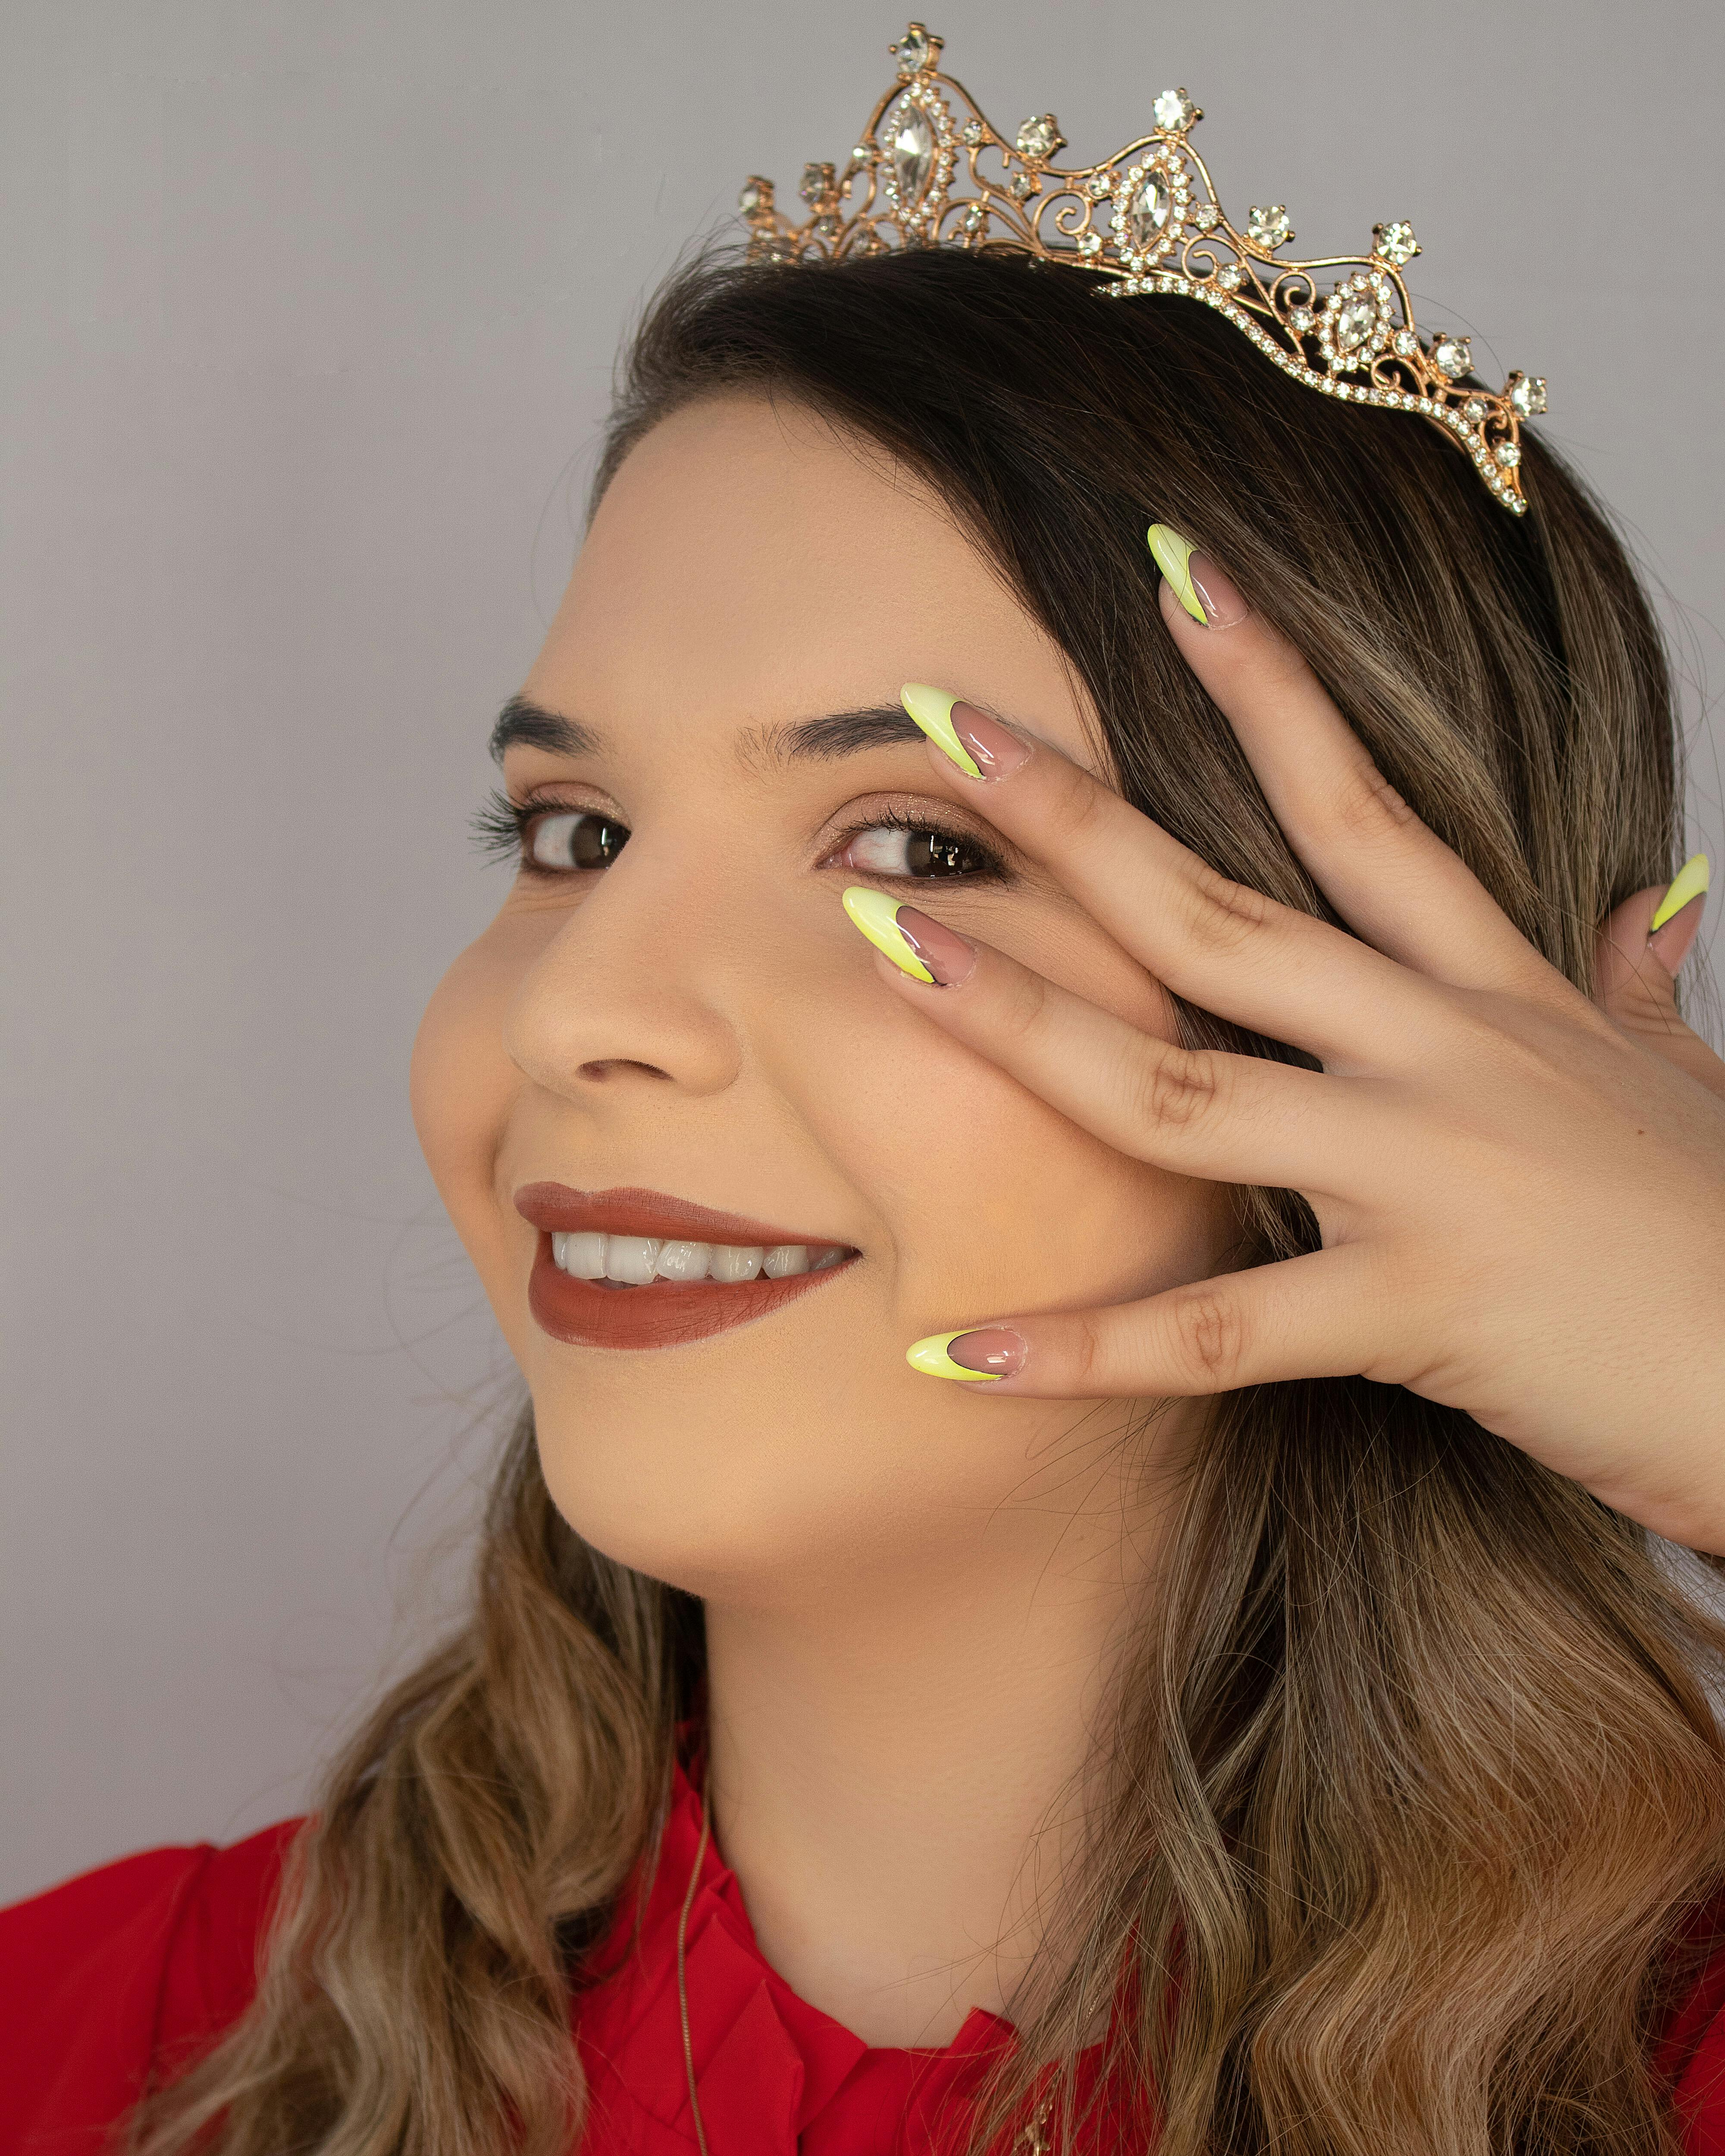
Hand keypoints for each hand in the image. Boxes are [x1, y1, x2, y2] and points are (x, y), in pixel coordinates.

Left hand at [848, 540, 1724, 1553]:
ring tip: (885, 956)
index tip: (1173, 575)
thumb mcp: (1680, 1079)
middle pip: (1227, 916)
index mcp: (1497, 998)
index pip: (1363, 808)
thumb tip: (1659, 898)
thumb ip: (1638, 986)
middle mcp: (1447, 1058)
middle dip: (1077, 819)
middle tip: (939, 721)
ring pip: (1185, 1094)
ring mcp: (1430, 1176)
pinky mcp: (1423, 1307)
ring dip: (1023, 1023)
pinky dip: (1083, 1348)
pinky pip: (1217, 1336)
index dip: (1267, 684)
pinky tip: (952, 1352)